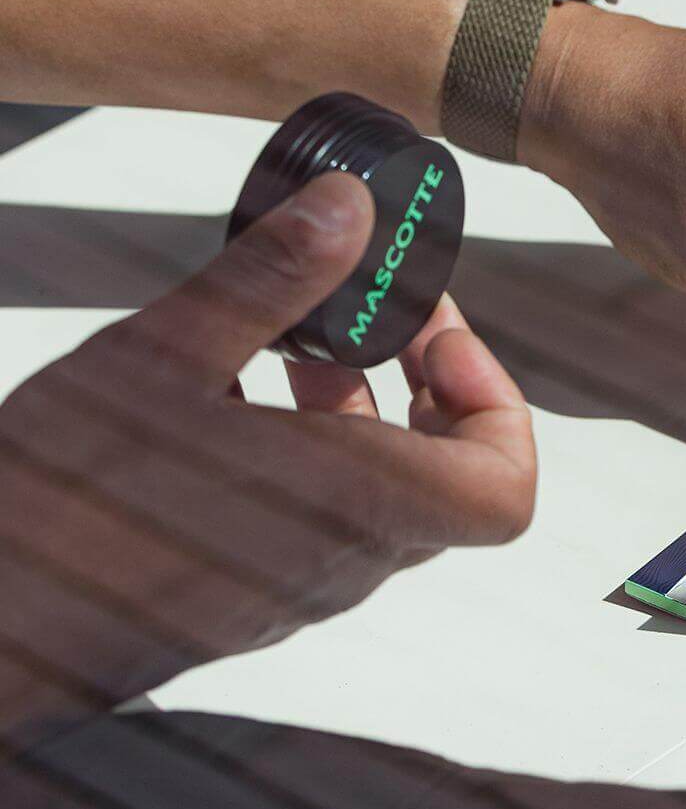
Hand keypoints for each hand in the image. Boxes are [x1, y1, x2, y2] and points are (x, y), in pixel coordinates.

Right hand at [0, 174, 533, 743]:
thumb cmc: (59, 499)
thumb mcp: (164, 354)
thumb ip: (272, 279)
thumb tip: (351, 212)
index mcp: (345, 503)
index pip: (503, 488)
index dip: (496, 404)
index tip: (437, 339)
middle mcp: (335, 560)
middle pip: (444, 476)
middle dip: (422, 380)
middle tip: (371, 314)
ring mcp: (292, 589)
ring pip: (380, 495)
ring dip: (363, 410)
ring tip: (296, 346)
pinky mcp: (247, 596)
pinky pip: (321, 520)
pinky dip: (314, 452)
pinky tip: (236, 400)